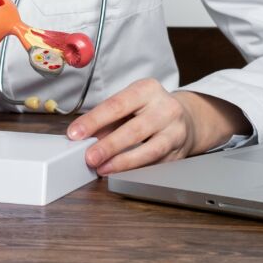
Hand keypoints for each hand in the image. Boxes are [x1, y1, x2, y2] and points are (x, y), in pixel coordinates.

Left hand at [65, 78, 249, 174]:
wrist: (187, 118)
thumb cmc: (149, 109)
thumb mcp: (130, 103)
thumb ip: (108, 118)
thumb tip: (83, 137)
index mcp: (147, 90)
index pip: (116, 105)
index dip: (94, 120)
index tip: (75, 133)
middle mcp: (165, 109)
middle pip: (134, 129)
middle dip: (109, 146)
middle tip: (89, 157)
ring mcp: (175, 132)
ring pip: (149, 150)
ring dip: (122, 162)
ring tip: (102, 168)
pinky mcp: (180, 153)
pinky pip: (156, 164)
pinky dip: (136, 170)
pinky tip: (120, 172)